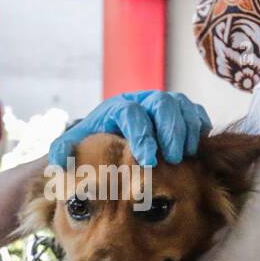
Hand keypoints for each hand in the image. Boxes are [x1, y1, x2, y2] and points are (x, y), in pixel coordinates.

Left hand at [48, 91, 211, 167]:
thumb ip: (63, 150)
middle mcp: (141, 100)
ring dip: (186, 129)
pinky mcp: (179, 110)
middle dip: (169, 131)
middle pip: (161, 103)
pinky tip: (196, 145)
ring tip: (184, 155)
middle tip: (172, 158)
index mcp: (117, 107)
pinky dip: (199, 125)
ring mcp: (162, 102)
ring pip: (181, 104)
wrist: (112, 134)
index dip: (141, 135)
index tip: (147, 160)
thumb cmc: (95, 141)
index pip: (131, 113)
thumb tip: (60, 160)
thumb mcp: (75, 144)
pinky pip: (195, 110)